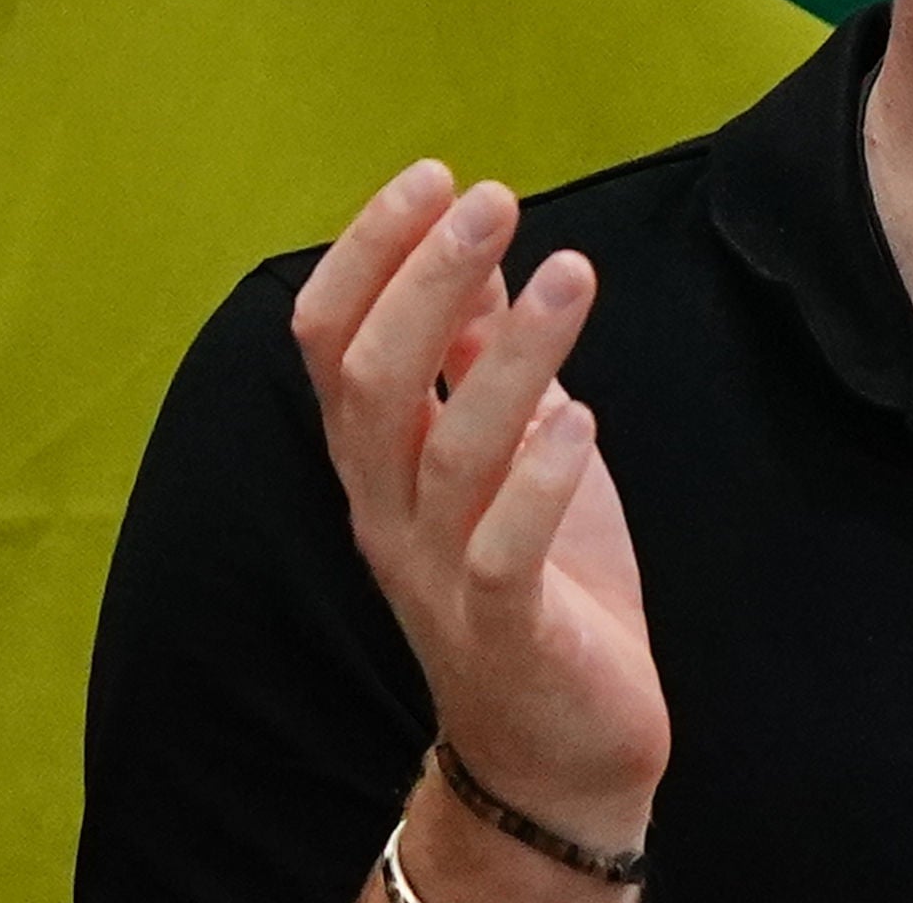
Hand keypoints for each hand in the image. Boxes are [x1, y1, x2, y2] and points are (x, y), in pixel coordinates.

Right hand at [292, 162, 668, 854]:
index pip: (331, 340)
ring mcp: (439, 573)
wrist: (561, 738)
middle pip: (371, 381)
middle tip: (491, 197)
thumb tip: (478, 239)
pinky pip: (502, 552)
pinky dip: (538, 479)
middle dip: (426, 279)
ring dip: (512, 355)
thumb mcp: (505, 440)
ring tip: (571, 272)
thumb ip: (480, 351)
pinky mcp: (507, 630)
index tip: (433, 174)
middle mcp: (388, 510)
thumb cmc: (537, 573)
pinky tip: (580, 418)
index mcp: (379, 457)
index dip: (370, 252)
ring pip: (447, 452)